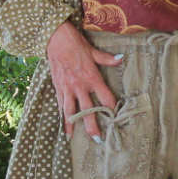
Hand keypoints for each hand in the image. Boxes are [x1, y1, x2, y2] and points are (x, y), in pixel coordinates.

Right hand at [46, 21, 121, 139]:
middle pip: (87, 109)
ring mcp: (67, 88)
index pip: (104, 96)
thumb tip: (121, 59)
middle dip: (92, 125)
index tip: (115, 117)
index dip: (110, 107)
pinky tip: (62, 125)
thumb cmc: (76, 44)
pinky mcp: (57, 87)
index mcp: (91, 77)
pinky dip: (61, 116)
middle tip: (97, 139)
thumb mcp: (93, 51)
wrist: (55, 39)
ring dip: (72, 125)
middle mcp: (80, 86)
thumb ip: (107, 59)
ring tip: (72, 138)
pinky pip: (60, 104)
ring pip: (70, 111)